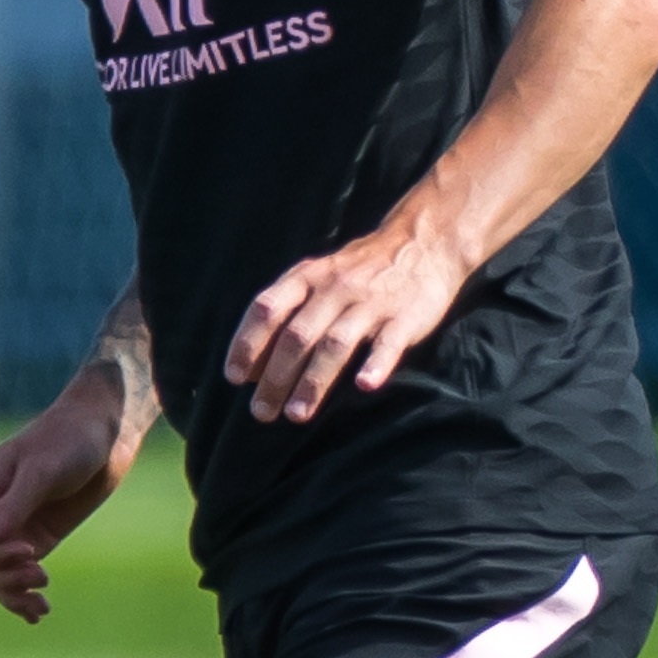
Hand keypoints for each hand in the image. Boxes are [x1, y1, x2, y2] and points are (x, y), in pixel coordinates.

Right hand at [0, 367, 143, 623]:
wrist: (108, 433)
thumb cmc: (70, 439)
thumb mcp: (42, 471)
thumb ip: (11, 507)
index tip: (29, 550)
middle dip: (3, 575)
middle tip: (40, 575)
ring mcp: (14, 526)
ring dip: (12, 592)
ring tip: (42, 602)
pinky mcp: (38, 538)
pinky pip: (19, 573)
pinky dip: (23, 595)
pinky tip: (38, 614)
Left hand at [224, 215, 471, 424]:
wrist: (423, 243)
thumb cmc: (358, 270)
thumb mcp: (317, 276)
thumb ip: (285, 311)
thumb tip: (251, 365)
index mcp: (307, 278)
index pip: (267, 309)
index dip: (248, 343)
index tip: (235, 378)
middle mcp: (334, 289)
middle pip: (297, 335)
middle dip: (275, 377)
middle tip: (261, 412)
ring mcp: (370, 303)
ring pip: (336, 343)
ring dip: (313, 381)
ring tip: (296, 415)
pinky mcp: (405, 317)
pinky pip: (388, 342)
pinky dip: (377, 364)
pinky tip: (365, 386)